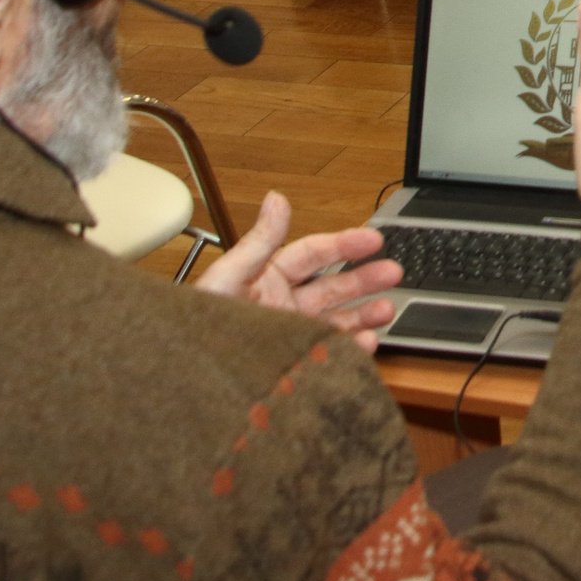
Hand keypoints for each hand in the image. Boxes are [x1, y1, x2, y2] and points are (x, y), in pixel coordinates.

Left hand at [194, 191, 404, 351]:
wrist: (185, 381)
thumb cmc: (196, 326)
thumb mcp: (227, 278)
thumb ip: (258, 242)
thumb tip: (276, 198)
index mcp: (267, 278)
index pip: (313, 254)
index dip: (344, 244)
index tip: (374, 239)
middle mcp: (282, 305)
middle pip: (333, 286)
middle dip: (365, 278)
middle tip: (395, 272)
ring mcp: (289, 335)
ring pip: (337, 320)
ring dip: (364, 314)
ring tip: (388, 309)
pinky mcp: (292, 365)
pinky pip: (328, 356)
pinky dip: (350, 351)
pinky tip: (366, 345)